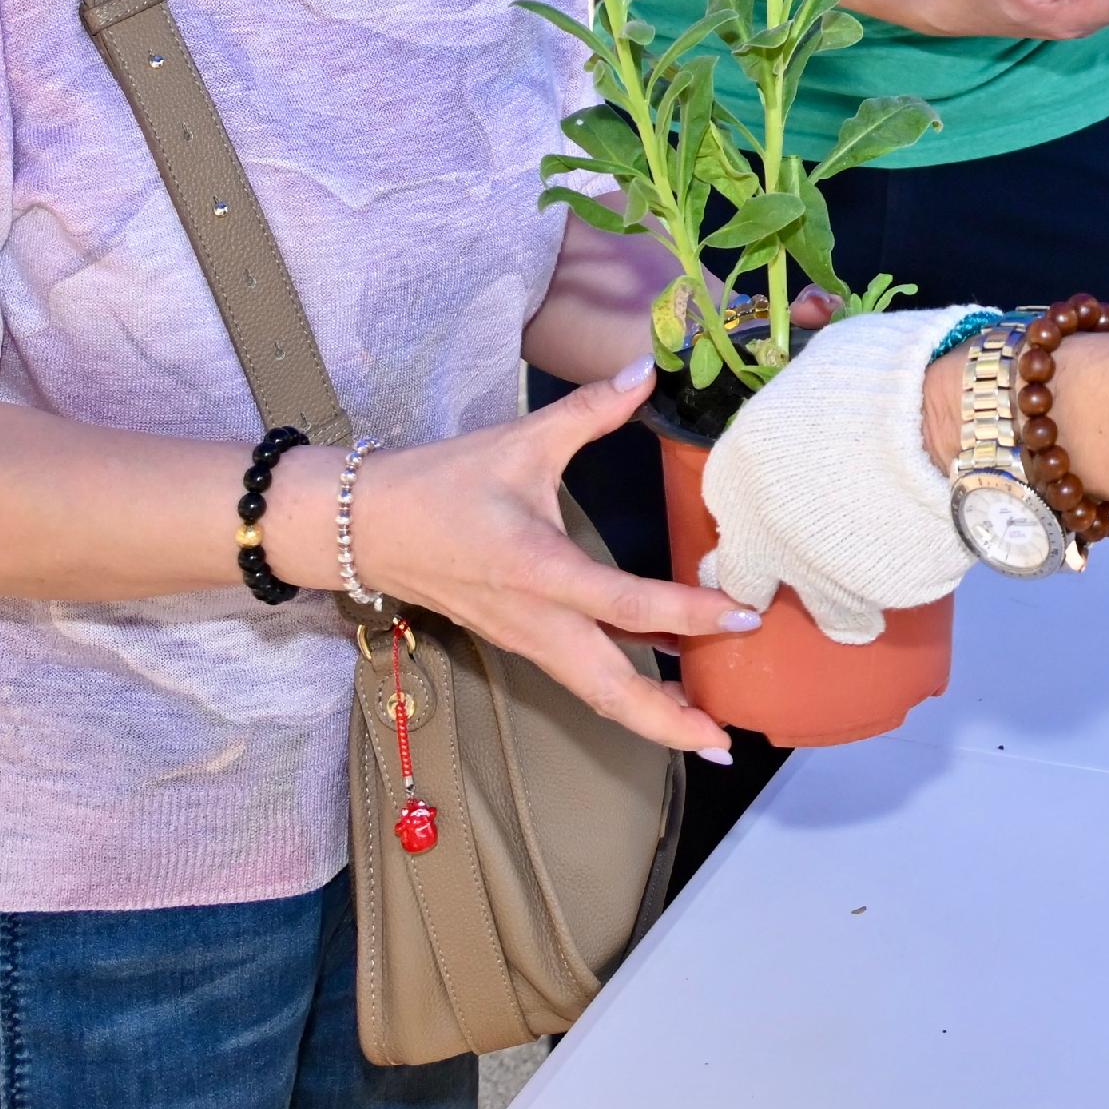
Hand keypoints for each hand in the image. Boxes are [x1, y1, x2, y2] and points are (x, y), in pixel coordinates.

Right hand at [312, 364, 755, 756]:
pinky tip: (662, 692)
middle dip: (669, 720)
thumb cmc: (439, 484)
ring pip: (594, 694)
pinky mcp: (520, 642)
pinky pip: (579, 679)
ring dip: (650, 718)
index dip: (690, 613)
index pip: (626, 604)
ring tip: (706, 734)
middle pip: (609, 689)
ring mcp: (525, 639)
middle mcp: (536, 619)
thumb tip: (647, 369)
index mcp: (539, 569)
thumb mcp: (519, 440)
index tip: (744, 616)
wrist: (363, 527)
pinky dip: (622, 694)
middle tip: (726, 739)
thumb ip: (590, 410)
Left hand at [698, 306, 988, 642]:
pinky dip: (885, 583)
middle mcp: (765, 536)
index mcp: (740, 473)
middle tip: (794, 555)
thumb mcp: (823, 353)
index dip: (744, 507)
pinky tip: (902, 557)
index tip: (760, 510)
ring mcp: (820, 576)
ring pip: (817, 605)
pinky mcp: (874, 596)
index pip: (720, 505)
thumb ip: (799, 368)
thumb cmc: (880, 375)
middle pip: (743, 577)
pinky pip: (874, 598)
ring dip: (833, 590)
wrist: (949, 423)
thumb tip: (807, 316)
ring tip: (858, 567)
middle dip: (760, 573)